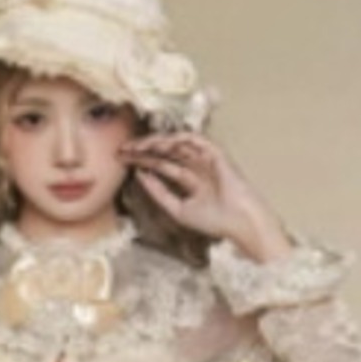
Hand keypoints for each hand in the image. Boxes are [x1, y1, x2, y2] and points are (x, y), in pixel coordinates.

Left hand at [120, 132, 292, 261]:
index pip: (160, 164)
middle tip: (122, 149)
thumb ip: (159, 193)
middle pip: (165, 152)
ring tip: (137, 145)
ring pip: (177, 144)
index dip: (141, 161)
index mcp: (188, 179)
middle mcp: (195, 165)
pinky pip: (194, 140)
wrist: (238, 222)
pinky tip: (160, 143)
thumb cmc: (214, 221)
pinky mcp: (215, 153)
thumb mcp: (178, 209)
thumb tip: (140, 175)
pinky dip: (177, 140)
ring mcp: (205, 158)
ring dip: (157, 142)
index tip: (122, 160)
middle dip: (144, 149)